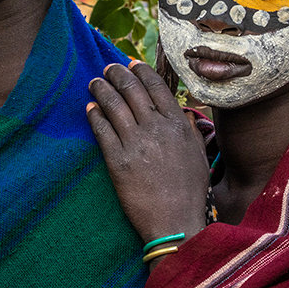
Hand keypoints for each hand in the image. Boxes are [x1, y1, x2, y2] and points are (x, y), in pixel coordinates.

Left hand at [88, 61, 210, 246]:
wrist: (175, 223)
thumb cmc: (190, 192)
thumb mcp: (199, 157)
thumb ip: (192, 132)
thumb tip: (185, 115)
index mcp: (178, 125)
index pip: (156, 86)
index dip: (141, 71)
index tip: (131, 64)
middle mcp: (157, 129)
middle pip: (132, 90)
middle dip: (117, 74)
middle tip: (108, 69)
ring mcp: (136, 143)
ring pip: (113, 105)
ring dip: (101, 89)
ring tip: (94, 83)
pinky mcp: (117, 160)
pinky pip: (101, 129)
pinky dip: (94, 114)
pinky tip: (89, 108)